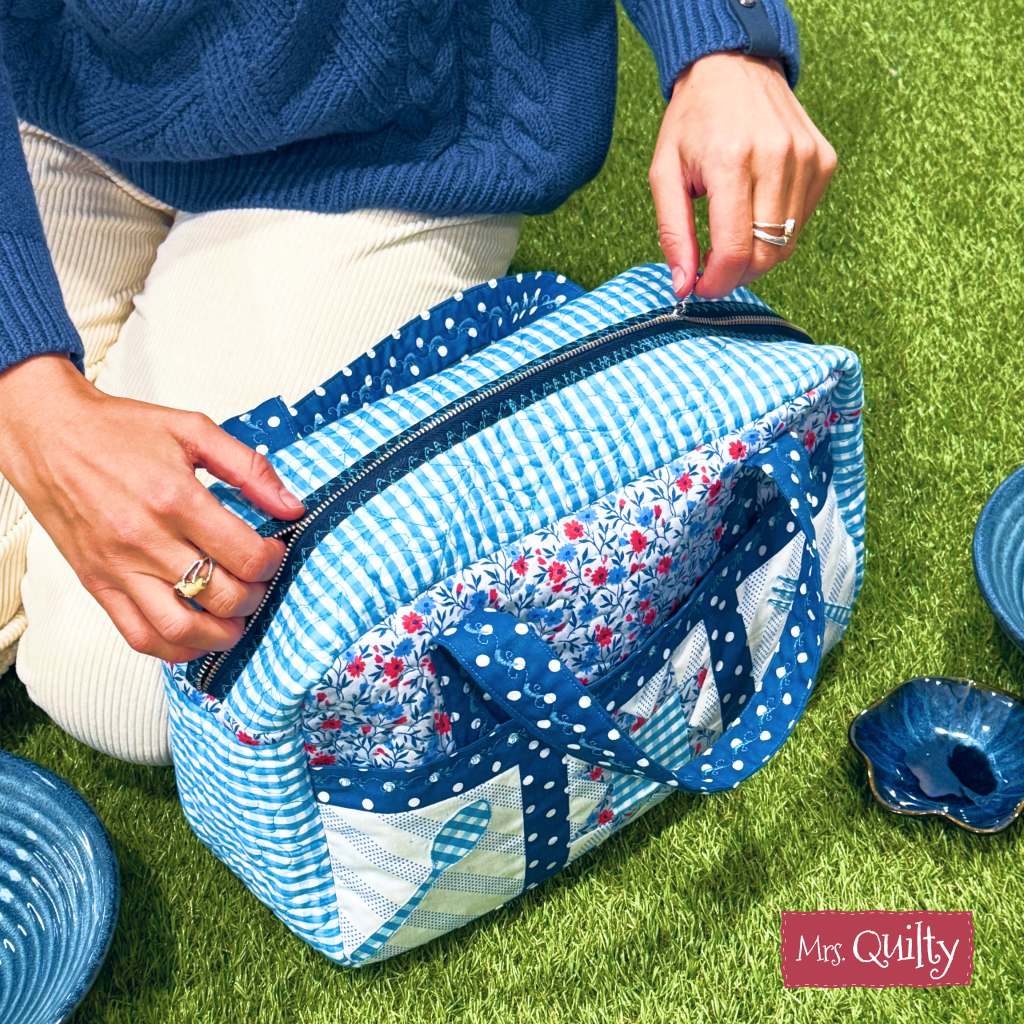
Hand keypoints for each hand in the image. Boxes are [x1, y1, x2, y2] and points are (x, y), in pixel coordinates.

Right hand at [0, 354, 304, 661]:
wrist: (49, 434)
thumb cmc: (118, 430)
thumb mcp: (193, 430)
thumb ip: (249, 467)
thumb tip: (291, 505)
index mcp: (174, 498)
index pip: (244, 555)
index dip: (272, 561)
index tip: (273, 552)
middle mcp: (145, 539)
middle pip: (220, 596)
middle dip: (254, 596)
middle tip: (259, 583)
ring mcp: (119, 568)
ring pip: (181, 629)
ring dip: (221, 633)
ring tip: (236, 618)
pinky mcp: (98, 584)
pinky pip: (139, 636)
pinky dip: (175, 648)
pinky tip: (197, 634)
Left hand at [649, 52, 836, 298]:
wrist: (734, 66)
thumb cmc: (693, 122)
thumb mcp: (664, 175)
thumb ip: (673, 235)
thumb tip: (683, 286)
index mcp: (731, 161)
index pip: (735, 249)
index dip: (718, 282)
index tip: (700, 287)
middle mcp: (776, 158)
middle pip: (766, 254)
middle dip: (736, 274)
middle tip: (713, 264)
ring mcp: (807, 158)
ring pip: (787, 244)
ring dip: (756, 254)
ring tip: (730, 235)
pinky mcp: (824, 160)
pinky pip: (801, 221)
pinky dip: (776, 231)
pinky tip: (754, 210)